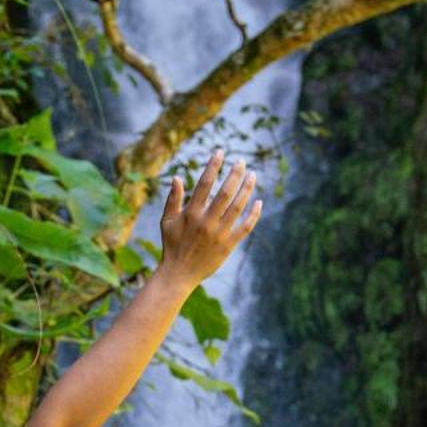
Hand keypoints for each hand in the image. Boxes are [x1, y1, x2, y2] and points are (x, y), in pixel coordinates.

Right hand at [157, 147, 260, 285]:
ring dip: (247, 189)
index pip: (205, 184)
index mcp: (191, 213)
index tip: (220, 152)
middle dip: (235, 174)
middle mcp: (206, 222)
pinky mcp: (228, 246)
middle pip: (225, 192)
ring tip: (252, 175)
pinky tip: (259, 202)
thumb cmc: (172, 245)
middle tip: (241, 162)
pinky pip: (245, 228)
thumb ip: (173, 199)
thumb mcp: (167, 221)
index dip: (213, 166)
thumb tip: (177, 177)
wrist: (179, 274)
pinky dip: (254, 215)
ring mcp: (219, 234)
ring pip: (238, 207)